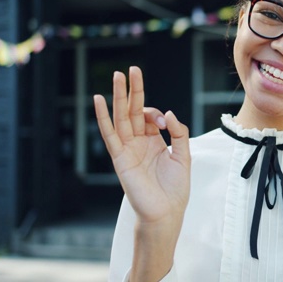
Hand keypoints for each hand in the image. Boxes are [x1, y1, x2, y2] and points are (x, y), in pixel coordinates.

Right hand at [93, 66, 190, 224]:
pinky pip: (109, 134)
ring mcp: (128, 149)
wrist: (166, 213)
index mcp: (153, 142)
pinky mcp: (120, 158)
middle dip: (133, 90)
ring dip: (119, 96)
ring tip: (118, 75)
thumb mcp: (184, 155)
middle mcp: (138, 143)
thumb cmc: (175, 189)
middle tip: (132, 69)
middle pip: (133, 111)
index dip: (158, 113)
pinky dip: (103, 117)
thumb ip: (179, 132)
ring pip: (121, 117)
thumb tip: (169, 113)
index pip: (150, 117)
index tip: (165, 121)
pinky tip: (99, 99)